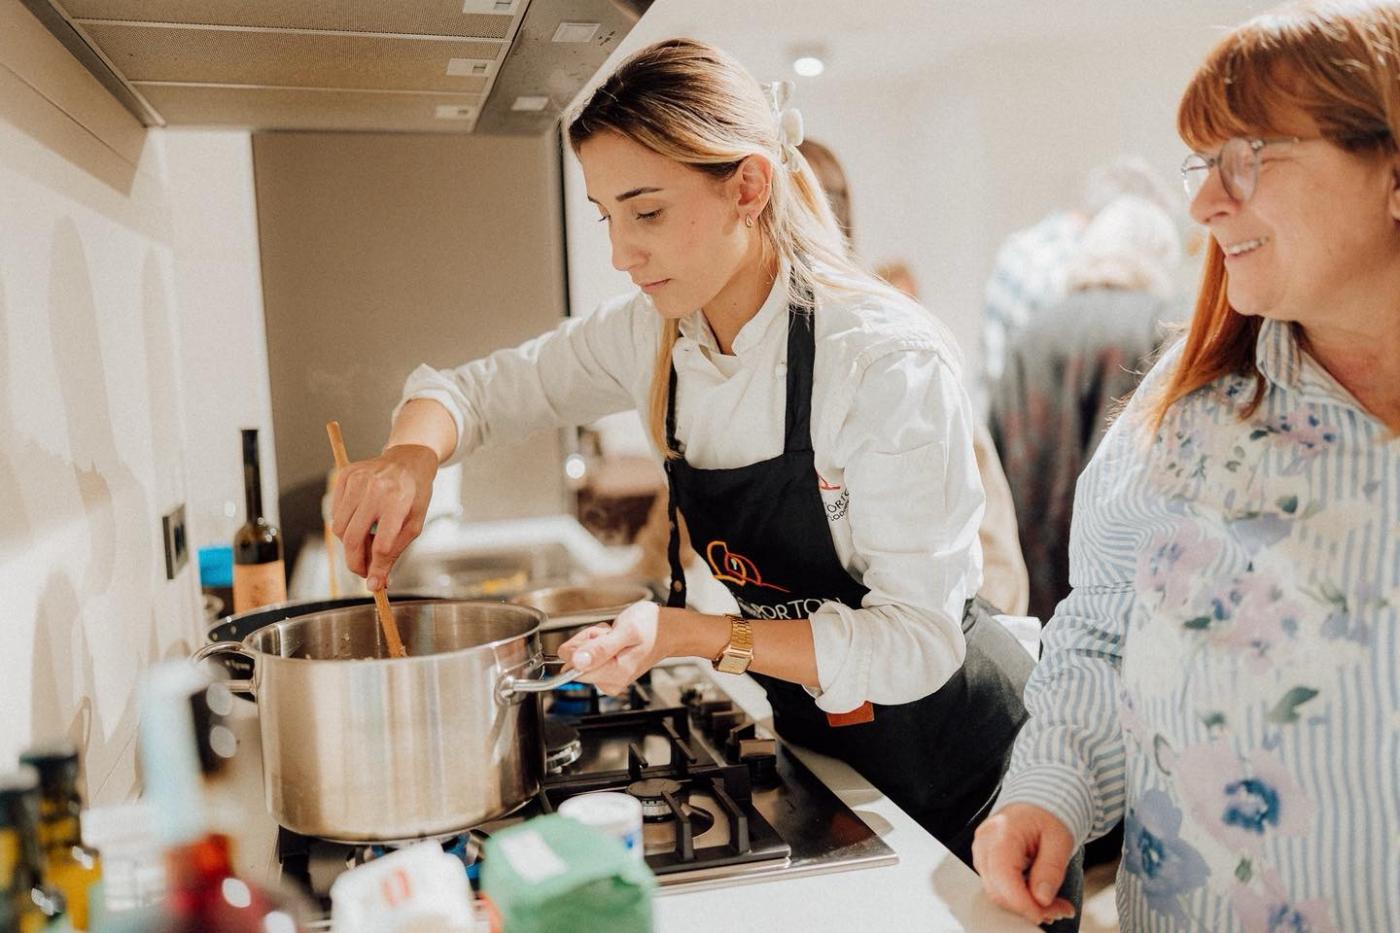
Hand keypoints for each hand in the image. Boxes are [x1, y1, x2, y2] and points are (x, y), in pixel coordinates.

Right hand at [330, 444, 438, 590]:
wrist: (409, 459)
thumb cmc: (414, 494)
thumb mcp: (415, 523)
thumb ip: (395, 552)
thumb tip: (376, 583)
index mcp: (398, 500)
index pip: (382, 544)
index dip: (377, 569)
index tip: (375, 584)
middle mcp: (374, 488)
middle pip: (353, 539)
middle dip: (356, 563)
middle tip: (364, 572)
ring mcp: (356, 480)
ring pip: (339, 528)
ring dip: (350, 544)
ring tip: (367, 540)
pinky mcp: (344, 475)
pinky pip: (334, 513)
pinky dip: (344, 524)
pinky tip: (360, 520)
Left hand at [556, 601, 663, 694]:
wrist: (667, 630)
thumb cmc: (651, 628)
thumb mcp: (626, 630)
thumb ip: (600, 648)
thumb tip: (576, 662)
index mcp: (615, 674)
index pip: (573, 666)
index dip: (583, 645)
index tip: (602, 636)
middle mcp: (610, 682)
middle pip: (576, 661)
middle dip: (589, 641)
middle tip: (610, 634)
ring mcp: (609, 679)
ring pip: (581, 657)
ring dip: (594, 640)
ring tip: (615, 635)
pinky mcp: (607, 674)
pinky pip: (589, 657)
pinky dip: (598, 643)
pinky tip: (614, 639)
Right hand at [971, 803, 1077, 925]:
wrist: (1035, 804)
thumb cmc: (1047, 816)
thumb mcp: (1059, 839)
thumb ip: (1050, 869)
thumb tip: (1042, 899)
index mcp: (1002, 832)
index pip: (1003, 877)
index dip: (1022, 902)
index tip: (1046, 913)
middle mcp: (984, 843)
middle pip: (998, 889)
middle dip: (1028, 907)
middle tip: (1060, 910)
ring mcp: (981, 853)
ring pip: (996, 893)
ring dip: (1025, 905)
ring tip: (1054, 905)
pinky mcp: (985, 862)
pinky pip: (997, 887)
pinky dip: (1018, 898)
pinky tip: (1038, 897)